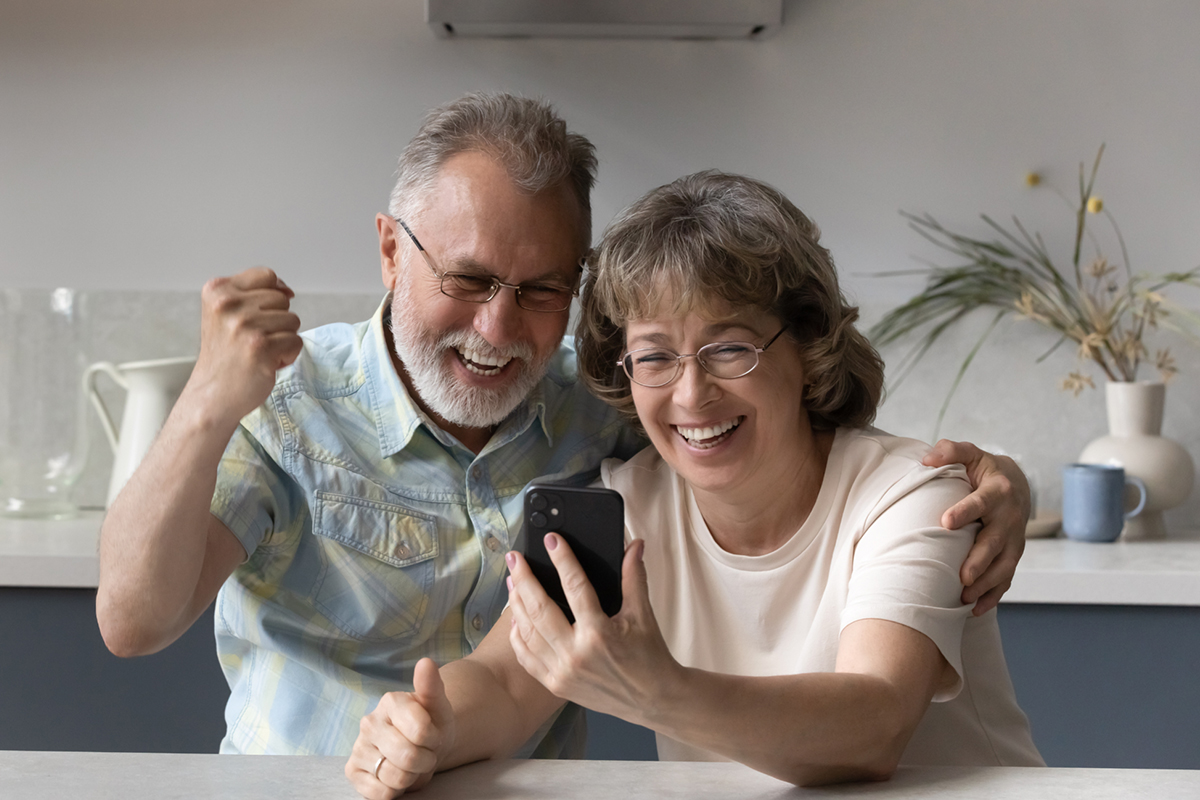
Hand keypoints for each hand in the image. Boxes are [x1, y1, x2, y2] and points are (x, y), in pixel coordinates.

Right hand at [187, 267, 302, 425]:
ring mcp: (244, 325)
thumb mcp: (225, 313)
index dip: (274, 294)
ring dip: (282, 339)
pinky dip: (287, 356)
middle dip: (276, 321)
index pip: (267, 276)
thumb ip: (252, 294)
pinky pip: (296, 342)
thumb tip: (288, 290)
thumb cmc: (225, 354)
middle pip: (282, 300)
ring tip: (257, 352)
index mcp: (218, 290)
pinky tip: (265, 364)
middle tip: (252, 341)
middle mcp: (228, 304)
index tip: (261, 315)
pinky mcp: (260, 347)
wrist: (212, 395)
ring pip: (293, 320)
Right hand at [346, 658, 455, 798]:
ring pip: (395, 777)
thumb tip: (426, 663)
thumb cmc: (432, 723)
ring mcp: (358, 747)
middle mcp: (369, 722)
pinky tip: (395, 775)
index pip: (422, 732)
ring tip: (411, 764)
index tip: (433, 734)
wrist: (423, 744)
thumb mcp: (438, 705)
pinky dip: (395, 790)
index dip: (435, 740)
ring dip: (411, 776)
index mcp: (390, 701)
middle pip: (408, 757)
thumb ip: (432, 685)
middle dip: (425, 760)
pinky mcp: (353, 771)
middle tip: (424, 752)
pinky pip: (380, 793)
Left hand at [505, 536, 676, 722]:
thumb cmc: (649, 656)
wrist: (653, 700)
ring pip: (528, 632)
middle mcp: (576, 654)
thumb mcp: (643, 615)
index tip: (552, 540)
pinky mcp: (556, 685)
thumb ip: (634, 577)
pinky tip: (516, 618)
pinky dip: (518, 636)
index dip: (562, 559)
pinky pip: (528, 658)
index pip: (575, 586)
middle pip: (540, 608)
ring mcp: (562, 672)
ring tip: (511, 581)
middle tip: (515, 558)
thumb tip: (634, 546)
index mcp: (599, 633)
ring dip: (516, 603)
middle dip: (524, 578)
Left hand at [923, 440, 1029, 615]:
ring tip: (964, 599)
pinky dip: (992, 596)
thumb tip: (927, 459)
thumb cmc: (984, 471)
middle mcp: (1009, 519)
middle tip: (962, 577)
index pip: (981, 502)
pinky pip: (1006, 580)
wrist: (1017, 485)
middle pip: (995, 543)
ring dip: (985, 584)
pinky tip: (974, 609)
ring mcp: (1014, 541)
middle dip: (980, 561)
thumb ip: (950, 451)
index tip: (945, 522)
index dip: (965, 511)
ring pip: (1003, 567)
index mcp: (997, 492)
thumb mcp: (970, 454)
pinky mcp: (1012, 556)